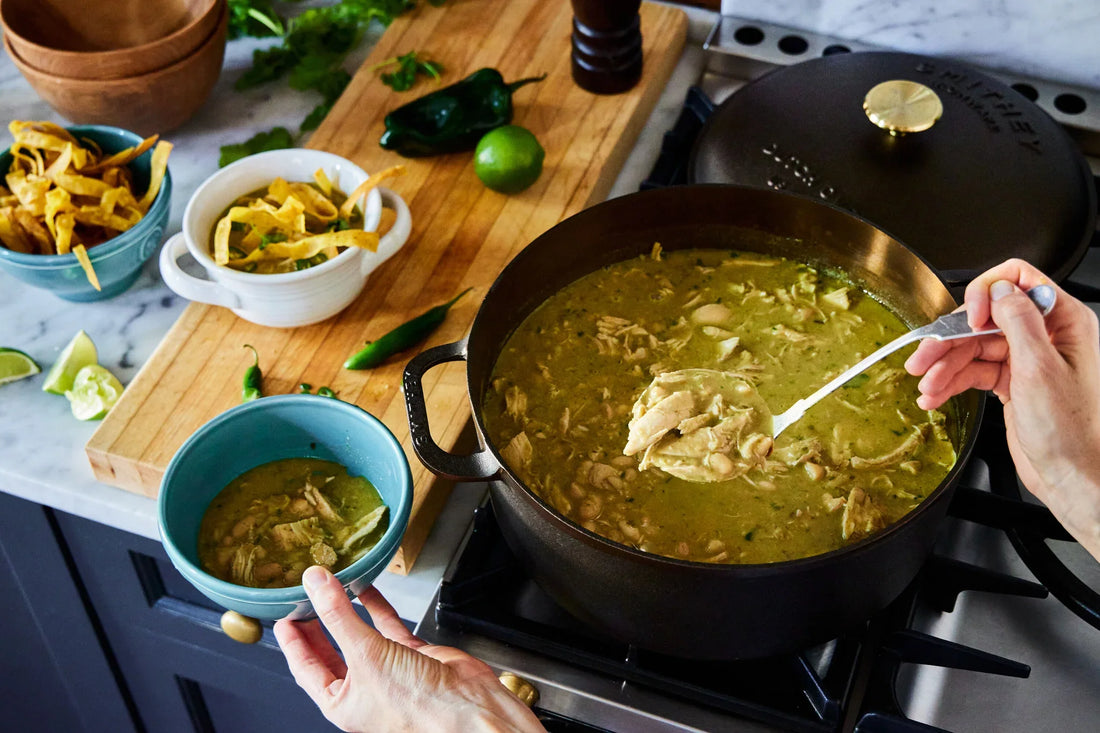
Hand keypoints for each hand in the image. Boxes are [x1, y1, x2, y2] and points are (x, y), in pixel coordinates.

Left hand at [274, 566, 544, 732]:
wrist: (467, 710)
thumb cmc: (416, 708)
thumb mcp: (365, 655)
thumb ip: (338, 616)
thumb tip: (315, 584)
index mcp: (342, 702)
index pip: (306, 668)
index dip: (293, 641)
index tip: (284, 615)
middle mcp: (363, 688)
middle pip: (331, 650)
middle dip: (317, 622)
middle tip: (305, 596)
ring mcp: (389, 670)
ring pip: (360, 633)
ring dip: (346, 609)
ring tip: (330, 586)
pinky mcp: (413, 655)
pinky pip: (388, 626)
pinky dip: (377, 606)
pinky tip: (365, 589)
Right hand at [904, 258, 1099, 559]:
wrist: (1072, 476)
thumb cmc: (1072, 431)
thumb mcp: (1039, 369)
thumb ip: (1018, 322)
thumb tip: (999, 289)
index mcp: (1065, 323)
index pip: (1019, 282)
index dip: (987, 294)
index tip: (969, 319)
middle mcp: (1046, 336)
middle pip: (985, 319)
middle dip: (951, 340)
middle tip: (923, 359)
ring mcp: (1027, 360)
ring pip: (973, 348)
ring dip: (944, 367)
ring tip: (926, 387)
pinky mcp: (1011, 382)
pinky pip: (973, 372)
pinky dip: (951, 383)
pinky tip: (935, 396)